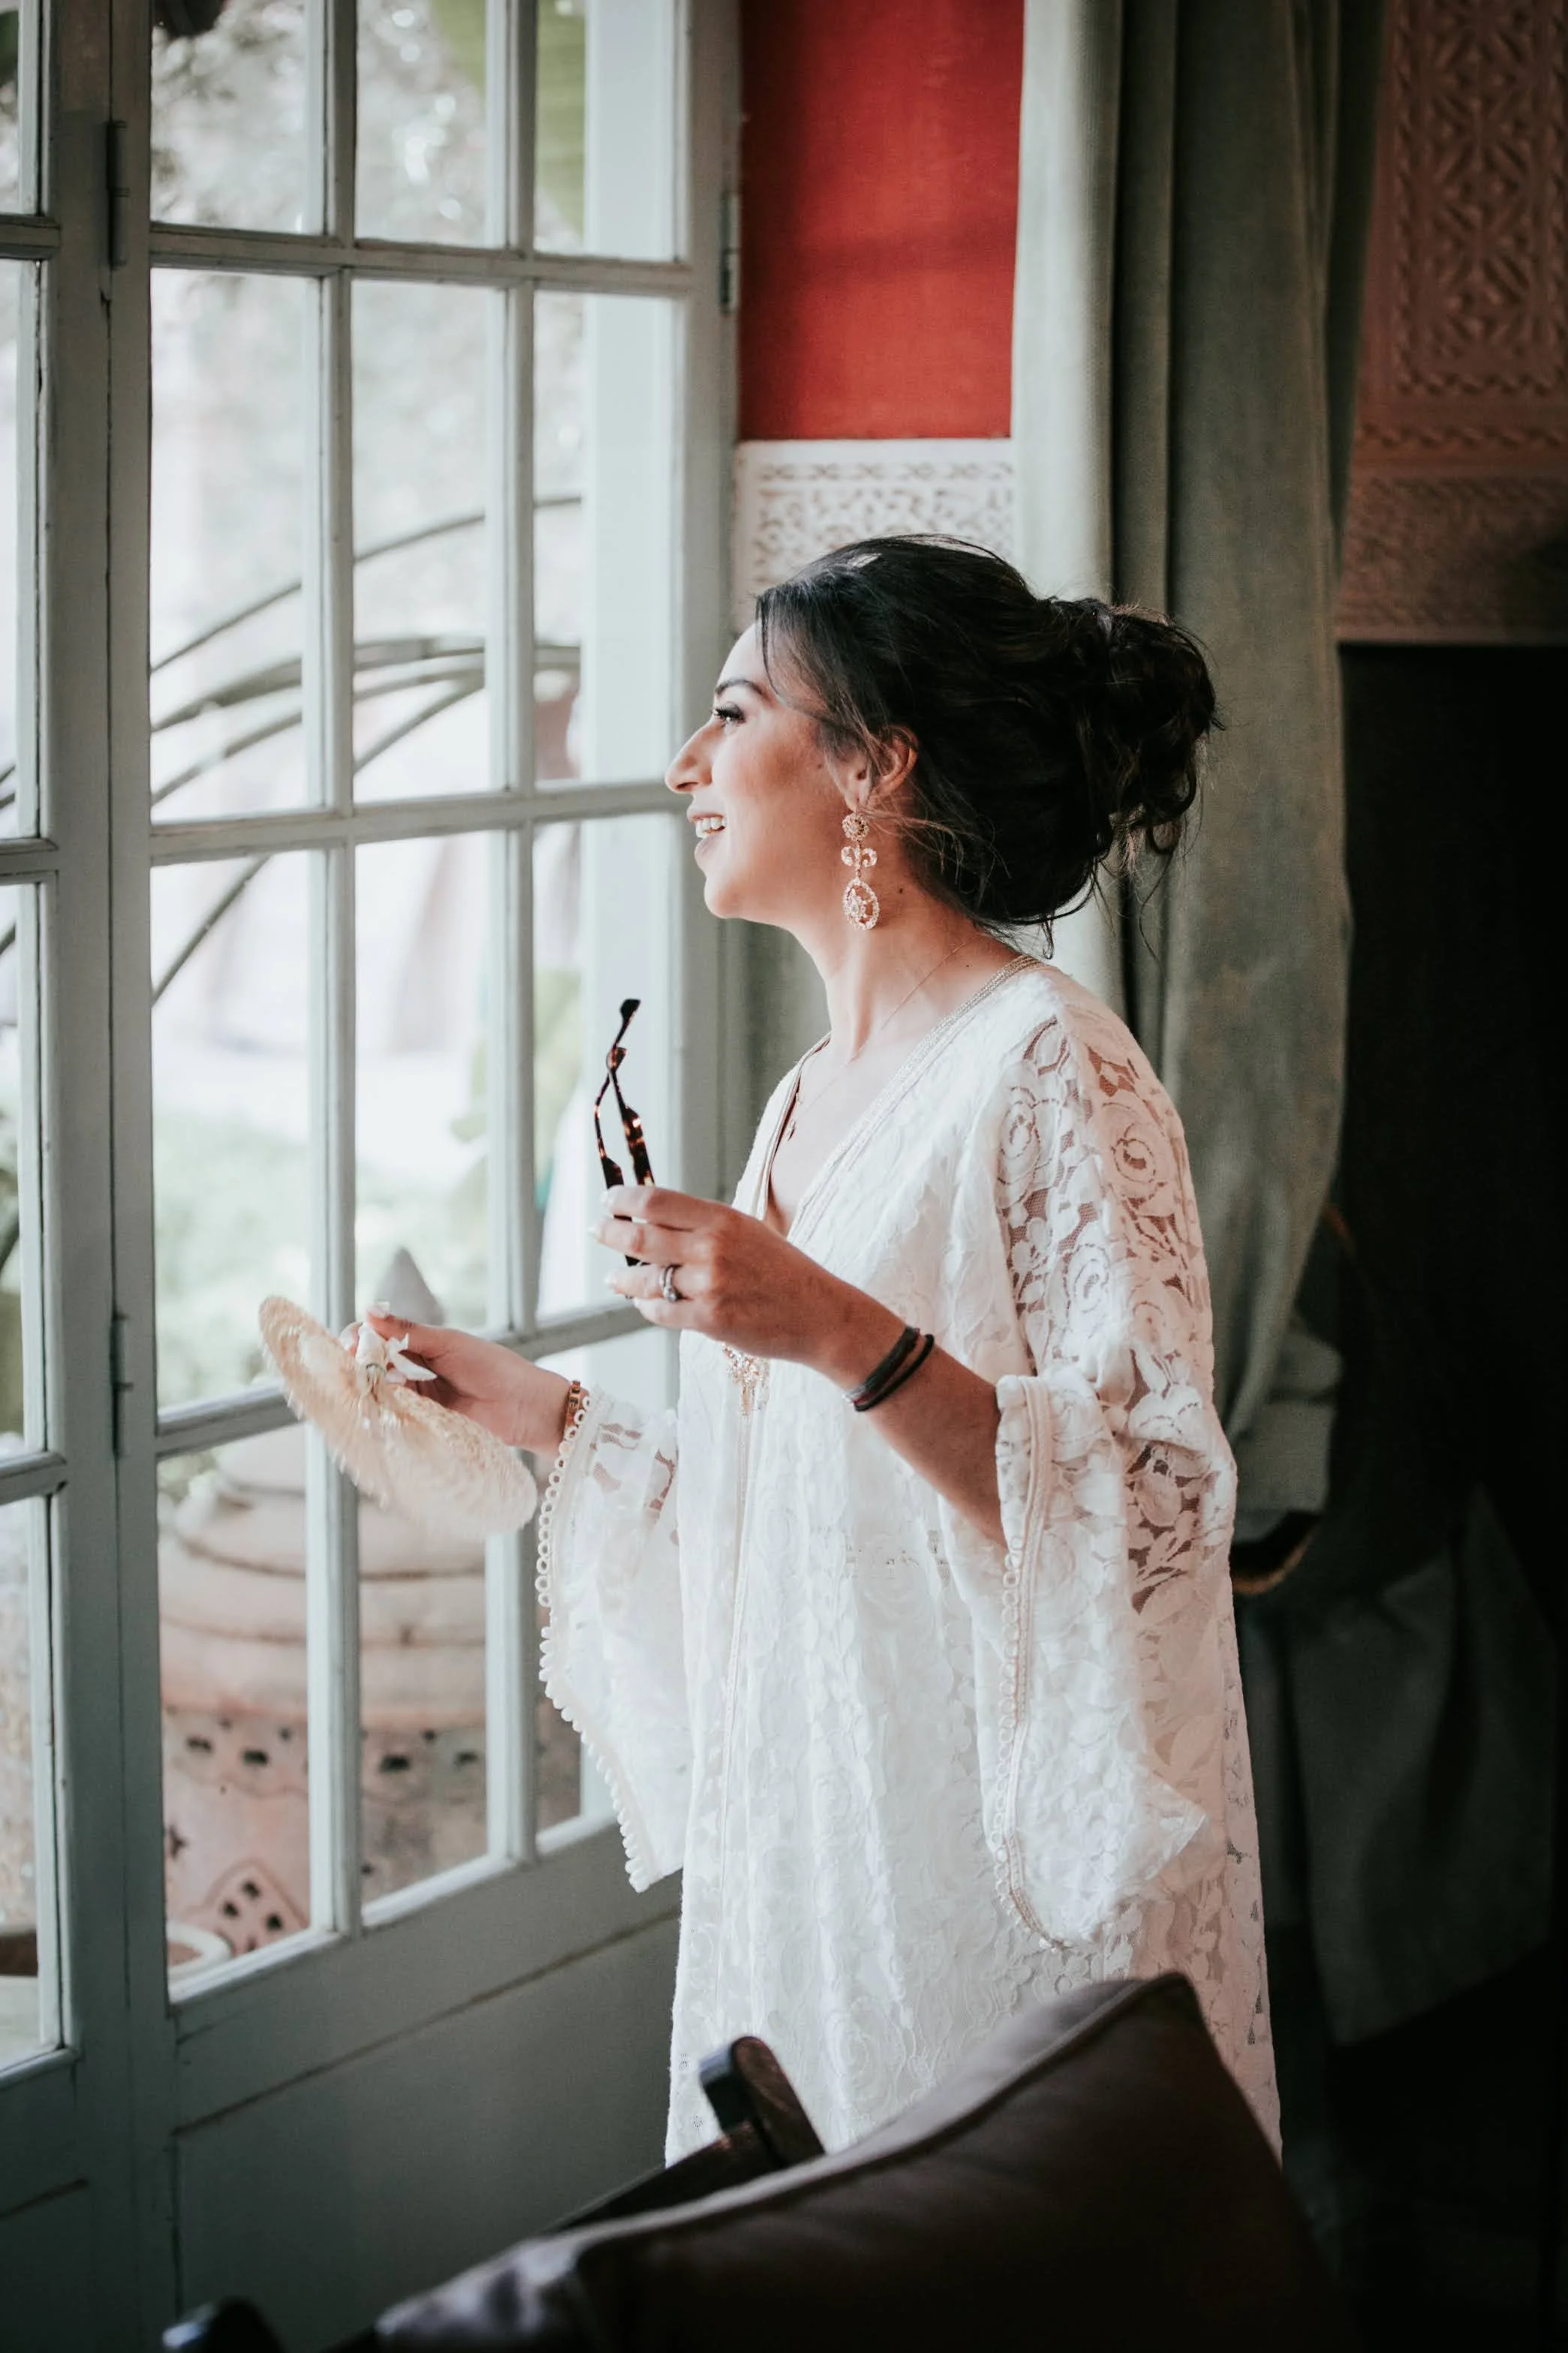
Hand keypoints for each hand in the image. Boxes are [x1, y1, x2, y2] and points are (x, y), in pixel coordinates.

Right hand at [362, 1312, 571, 1453]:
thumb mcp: (448, 1343)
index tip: (353, 1342)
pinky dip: (383, 1408)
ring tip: (364, 1383)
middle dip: (360, 1362)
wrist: (522, 1405)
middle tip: (355, 1364)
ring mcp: (417, 1396)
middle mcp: (414, 1369)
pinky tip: (375, 1404)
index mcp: (421, 1344)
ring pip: (381, 1389)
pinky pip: (395, 1413)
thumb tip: (369, 1311)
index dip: (362, 1338)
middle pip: (374, 1364)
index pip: (379, 1337)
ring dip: (369, 1386)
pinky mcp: (422, 1420)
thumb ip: (408, 1332)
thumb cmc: (492, 1367)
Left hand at [593, 1186, 900, 1385]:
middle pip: (639, 1237)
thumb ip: (705, 1225)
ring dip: (622, 1280)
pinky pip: (660, 1313)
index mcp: (722, 1219)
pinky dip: (647, 1308)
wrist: (821, 1314)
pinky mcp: (710, 1320)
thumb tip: (655, 1219)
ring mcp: (709, 1286)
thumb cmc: (785, 1272)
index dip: (623, 1200)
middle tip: (597, 1231)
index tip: (609, 1201)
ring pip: (644, 1281)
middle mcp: (712, 1248)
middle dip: (609, 1234)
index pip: (656, 1202)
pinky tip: (644, 1304)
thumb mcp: (749, 1231)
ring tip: (614, 1279)